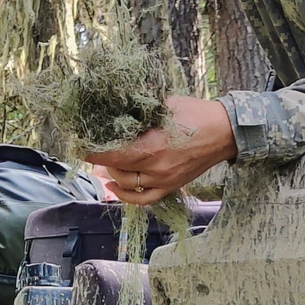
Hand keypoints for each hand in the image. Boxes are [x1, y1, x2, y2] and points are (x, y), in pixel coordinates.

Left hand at [91, 96, 235, 206]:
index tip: (80, 143)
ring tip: (103, 163)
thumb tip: (114, 109)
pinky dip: (125, 196)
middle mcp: (156, 168)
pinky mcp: (171, 186)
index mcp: (153, 146)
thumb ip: (139, 111)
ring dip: (111, 174)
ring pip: (126, 184)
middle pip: (116, 169)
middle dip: (100, 160)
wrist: (224, 132)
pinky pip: (143, 198)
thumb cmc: (195, 114)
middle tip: (91, 148)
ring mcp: (164, 180)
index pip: (112, 154)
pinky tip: (113, 187)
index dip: (92, 151)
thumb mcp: (164, 105)